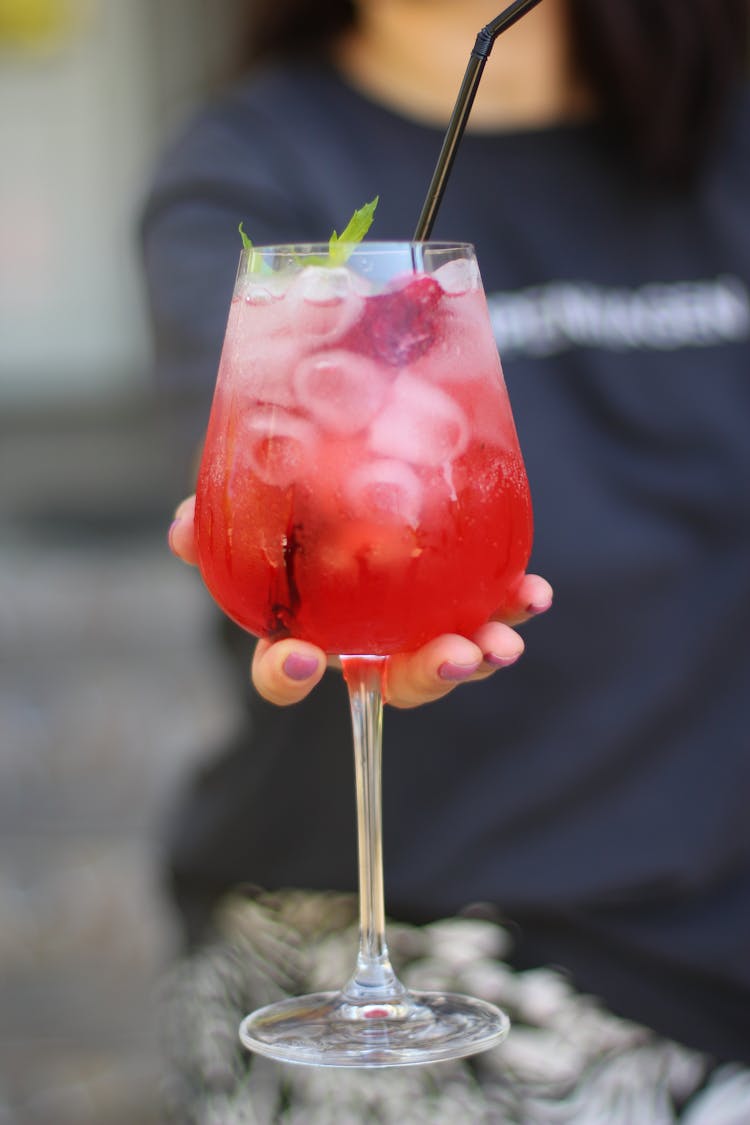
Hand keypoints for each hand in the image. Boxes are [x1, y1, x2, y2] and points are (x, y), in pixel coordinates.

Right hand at [169, 495, 551, 708]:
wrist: (354, 463)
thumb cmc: (294, 506)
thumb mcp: (254, 509)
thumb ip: (217, 519)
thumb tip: (180, 529)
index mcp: (308, 629)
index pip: (288, 673)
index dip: (291, 675)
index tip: (305, 657)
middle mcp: (367, 640)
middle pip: (393, 680)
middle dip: (424, 675)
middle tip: (451, 658)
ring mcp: (418, 622)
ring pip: (450, 656)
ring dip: (481, 652)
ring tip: (504, 641)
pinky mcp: (462, 592)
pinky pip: (491, 608)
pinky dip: (514, 606)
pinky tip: (532, 594)